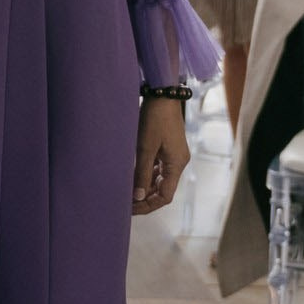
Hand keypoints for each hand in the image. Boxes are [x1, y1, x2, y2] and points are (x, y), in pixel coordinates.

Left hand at [133, 96, 189, 213]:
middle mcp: (178, 162)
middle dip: (145, 198)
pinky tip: (132, 176)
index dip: (148, 205)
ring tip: (126, 192)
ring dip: (145, 187)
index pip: (165, 196)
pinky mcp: (167, 147)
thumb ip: (142, 172)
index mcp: (176, 165)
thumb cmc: (154, 118)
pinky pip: (157, 168)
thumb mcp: (145, 147)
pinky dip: (146, 174)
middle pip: (163, 189)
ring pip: (159, 179)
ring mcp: (173, 155)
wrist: (162, 94)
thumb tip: (138, 197)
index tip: (131, 209)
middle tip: (125, 204)